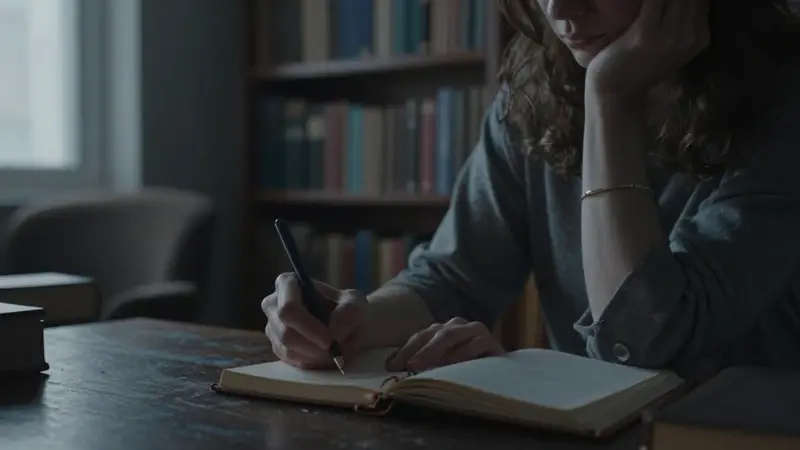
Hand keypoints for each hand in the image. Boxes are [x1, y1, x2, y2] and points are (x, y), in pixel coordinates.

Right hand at [262, 273, 366, 368]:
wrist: (350, 324)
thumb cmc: (349, 308)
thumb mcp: (357, 305)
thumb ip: (348, 314)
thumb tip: (333, 333)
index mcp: (288, 284)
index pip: (288, 309)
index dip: (308, 328)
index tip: (330, 340)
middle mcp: (273, 305)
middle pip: (285, 334)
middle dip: (313, 347)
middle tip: (335, 352)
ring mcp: (272, 327)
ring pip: (288, 351)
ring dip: (315, 356)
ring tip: (335, 351)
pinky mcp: (277, 347)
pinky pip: (291, 362)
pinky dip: (312, 362)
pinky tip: (325, 355)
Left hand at [385, 317, 503, 371]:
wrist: (500, 369)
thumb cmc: (466, 367)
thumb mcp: (441, 363)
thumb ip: (421, 361)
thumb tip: (390, 366)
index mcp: (443, 329)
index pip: (420, 336)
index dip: (405, 350)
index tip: (390, 366)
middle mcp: (457, 326)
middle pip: (434, 334)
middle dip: (418, 350)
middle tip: (407, 366)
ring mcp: (475, 331)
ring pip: (451, 335)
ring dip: (435, 350)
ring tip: (422, 365)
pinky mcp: (491, 341)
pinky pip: (476, 344)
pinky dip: (463, 354)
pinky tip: (453, 363)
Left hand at [586, 0, 709, 97]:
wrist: (616, 92)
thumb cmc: (639, 68)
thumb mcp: (672, 49)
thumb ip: (684, 24)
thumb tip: (688, 1)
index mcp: (700, 39)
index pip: (703, 0)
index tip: (670, 3)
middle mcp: (689, 36)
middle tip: (657, 4)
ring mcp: (668, 35)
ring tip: (650, 3)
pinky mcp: (645, 32)